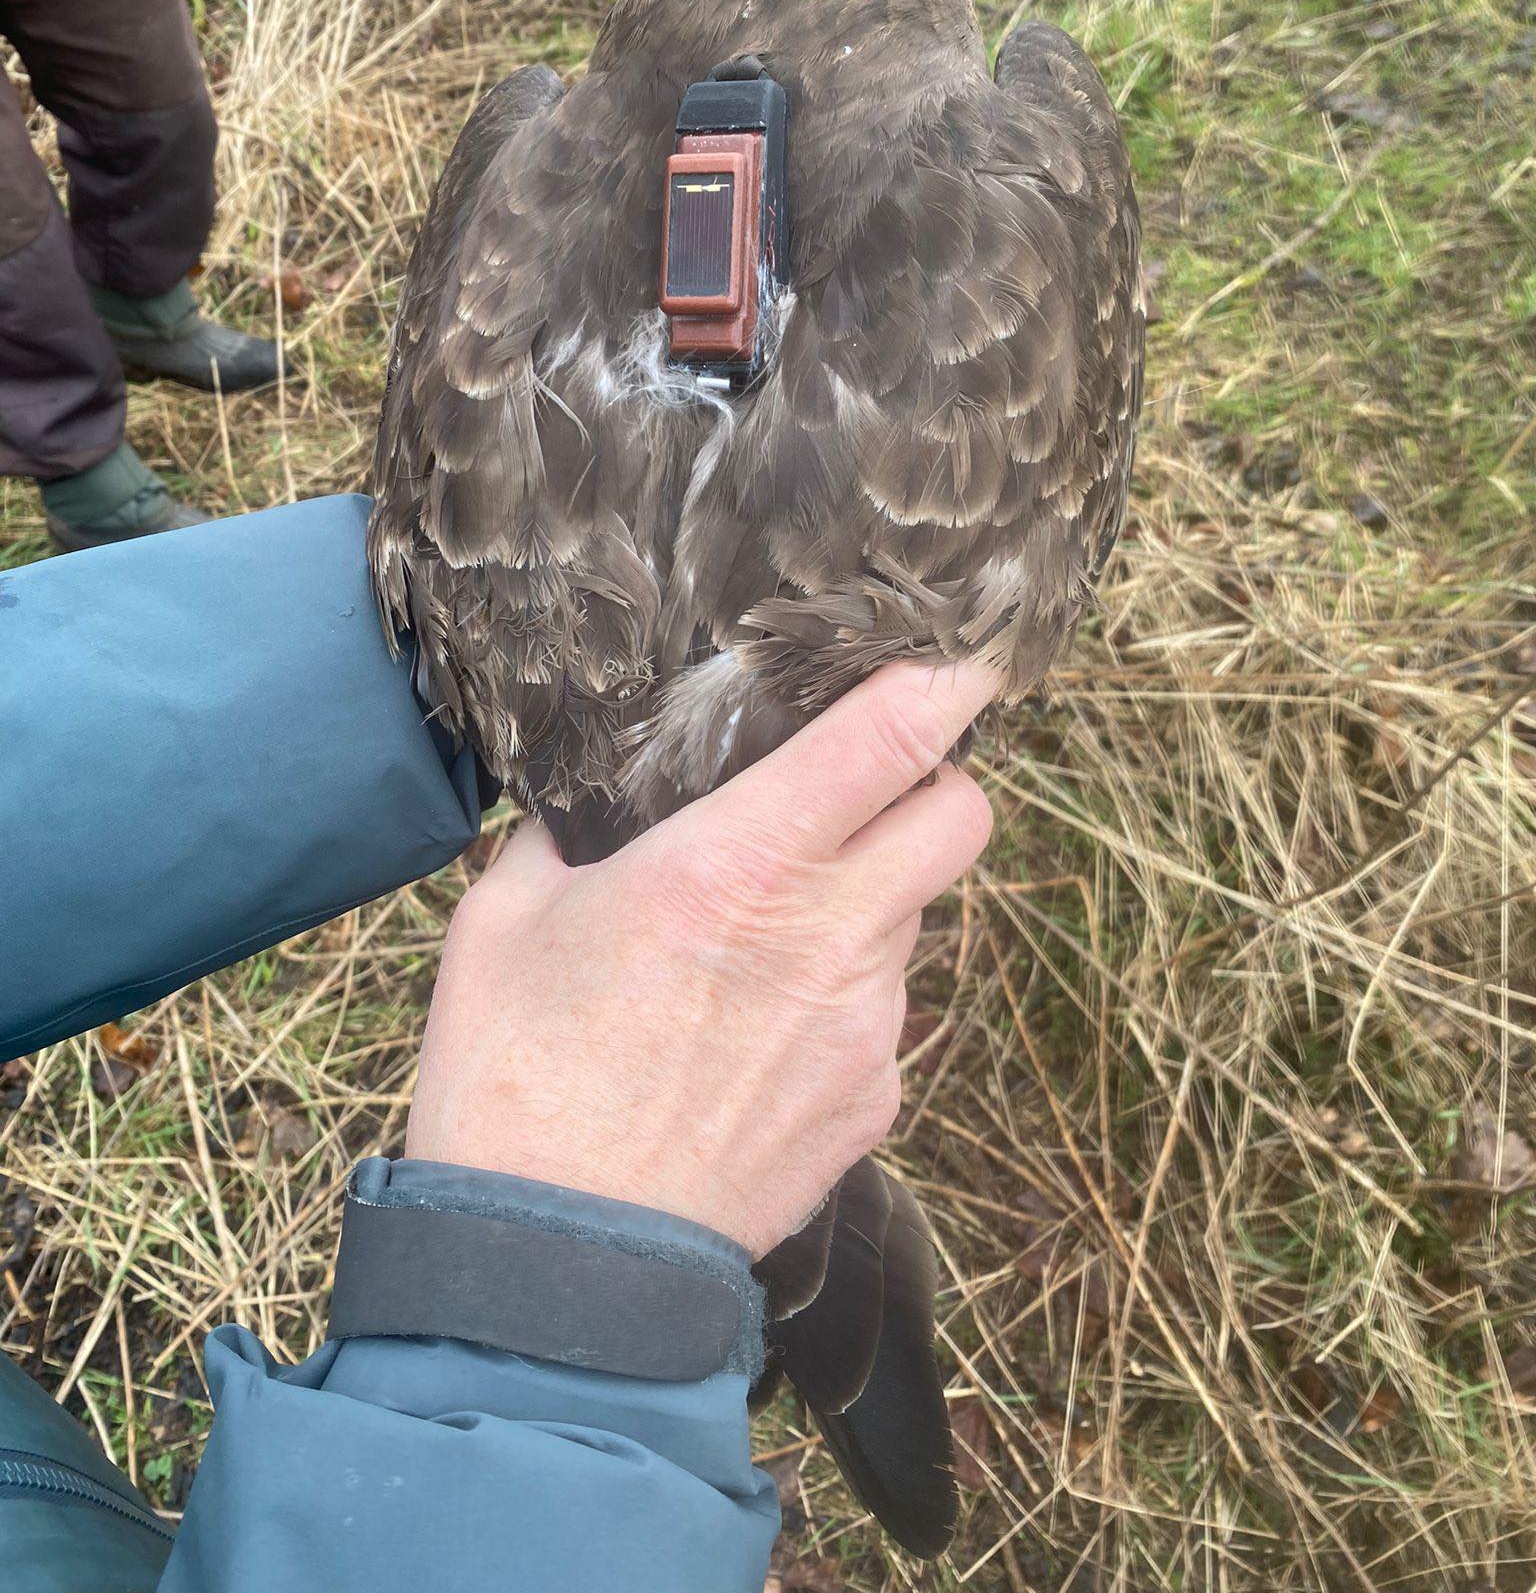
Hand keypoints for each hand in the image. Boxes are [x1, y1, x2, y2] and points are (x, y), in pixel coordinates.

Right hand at [406, 662, 996, 1256]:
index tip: (957, 654)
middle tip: (866, 786)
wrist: (558, 1275)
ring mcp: (864, 1027)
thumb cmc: (514, 1079)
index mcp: (738, 866)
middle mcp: (827, 936)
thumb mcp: (507, 918)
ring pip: (920, 913)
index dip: (943, 682)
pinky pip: (888, 1011)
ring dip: (873, 895)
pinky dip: (846, 993)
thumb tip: (596, 796)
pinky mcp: (870, 1102)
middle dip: (934, 780)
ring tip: (769, 932)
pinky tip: (758, 1029)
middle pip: (961, 816)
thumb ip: (570, 833)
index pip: (891, 739)